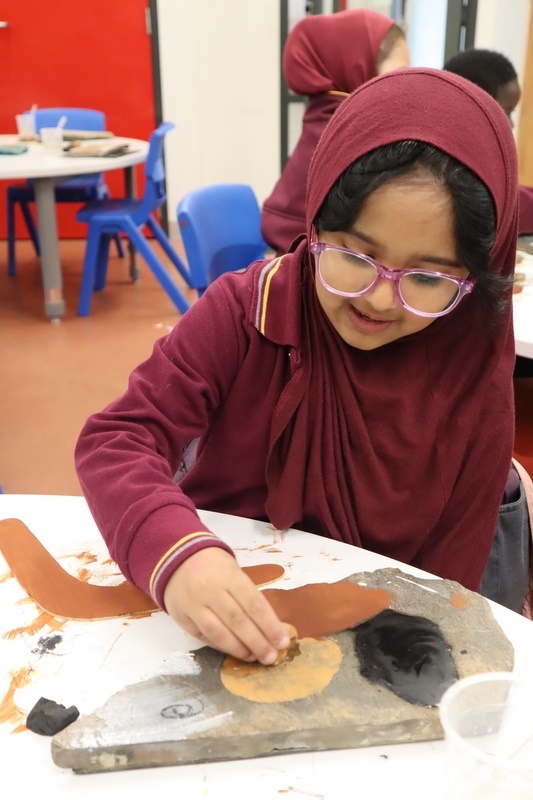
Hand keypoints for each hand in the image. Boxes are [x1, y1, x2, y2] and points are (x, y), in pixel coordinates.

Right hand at [163, 547, 289, 664]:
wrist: (178, 559)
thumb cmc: (215, 568)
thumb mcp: (234, 572)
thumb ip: (248, 597)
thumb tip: (270, 628)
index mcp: (229, 576)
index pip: (254, 604)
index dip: (270, 625)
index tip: (283, 642)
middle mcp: (210, 591)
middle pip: (237, 621)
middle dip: (257, 642)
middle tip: (271, 657)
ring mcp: (193, 605)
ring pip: (218, 632)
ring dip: (238, 649)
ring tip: (253, 657)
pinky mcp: (181, 618)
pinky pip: (203, 637)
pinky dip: (220, 647)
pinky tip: (233, 652)